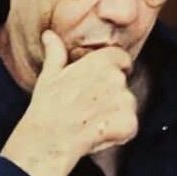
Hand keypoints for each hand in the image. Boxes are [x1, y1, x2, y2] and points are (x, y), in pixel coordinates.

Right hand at [0, 30, 137, 175]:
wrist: (48, 140)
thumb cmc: (46, 109)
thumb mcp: (48, 76)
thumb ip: (55, 52)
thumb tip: (49, 34)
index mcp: (101, 62)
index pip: (121, 59)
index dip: (111, 71)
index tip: (97, 86)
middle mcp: (116, 78)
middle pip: (124, 85)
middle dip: (111, 97)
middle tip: (86, 109)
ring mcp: (124, 101)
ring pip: (127, 107)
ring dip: (114, 116)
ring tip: (90, 124)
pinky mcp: (129, 123)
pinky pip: (129, 127)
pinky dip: (118, 134)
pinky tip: (97, 135)